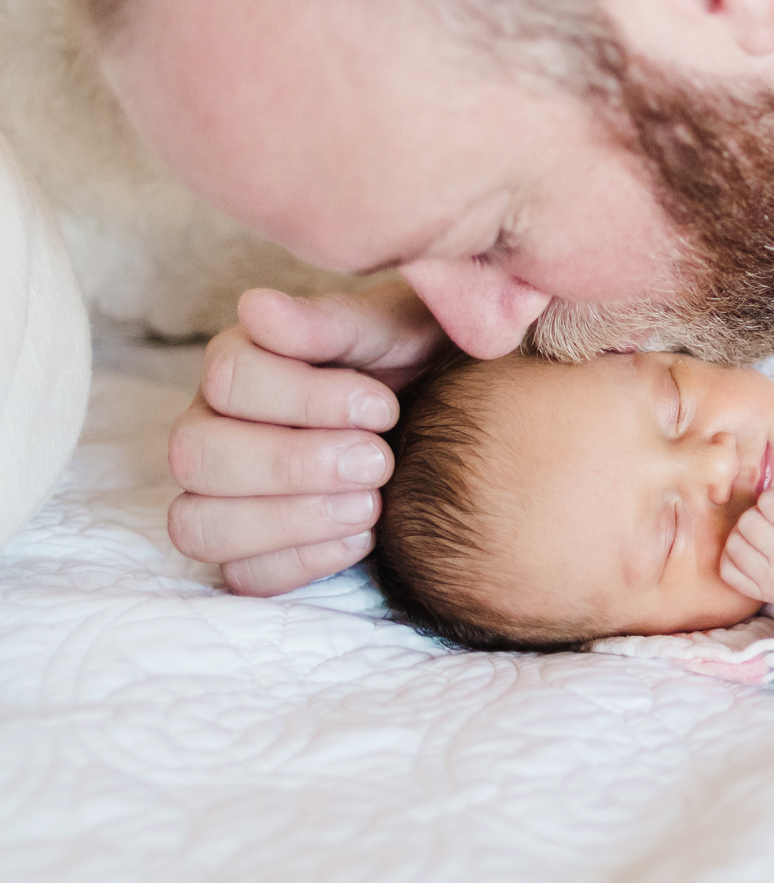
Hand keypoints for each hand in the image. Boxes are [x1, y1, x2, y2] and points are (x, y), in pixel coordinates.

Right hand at [165, 282, 447, 595]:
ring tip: (372, 504)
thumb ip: (333, 322)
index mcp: (244, 362)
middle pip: (196, 456)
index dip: (305, 398)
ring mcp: (224, 494)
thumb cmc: (425, 361)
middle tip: (378, 462)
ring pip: (199, 524)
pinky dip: (303, 562)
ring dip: (289, 521)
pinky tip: (365, 537)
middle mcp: (215, 426)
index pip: (228, 378)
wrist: (469, 421)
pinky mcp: (253, 550)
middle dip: (293, 464)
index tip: (383, 407)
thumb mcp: (399, 330)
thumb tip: (255, 307)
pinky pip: (242, 576)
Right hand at [720, 489, 773, 603]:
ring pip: (747, 520)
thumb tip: (709, 545)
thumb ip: (751, 568)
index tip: (761, 545)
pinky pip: (768, 500)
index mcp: (770, 592)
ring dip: (763, 512)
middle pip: (733, 540)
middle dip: (750, 528)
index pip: (725, 567)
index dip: (739, 548)